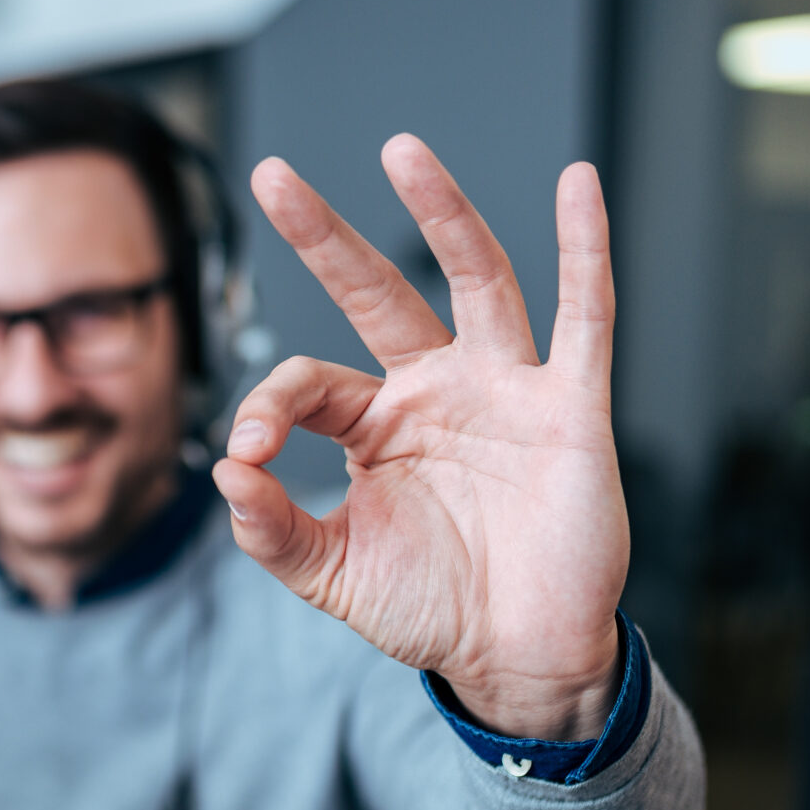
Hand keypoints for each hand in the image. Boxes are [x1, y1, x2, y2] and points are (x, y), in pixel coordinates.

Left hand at [213, 135, 627, 740]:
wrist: (517, 659)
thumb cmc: (431, 610)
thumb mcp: (332, 575)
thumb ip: (272, 529)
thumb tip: (224, 471)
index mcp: (374, 424)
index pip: (307, 381)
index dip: (267, 405)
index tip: (249, 452)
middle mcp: (436, 390)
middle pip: (377, 292)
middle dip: (323, 237)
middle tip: (271, 176)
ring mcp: (503, 390)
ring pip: (475, 279)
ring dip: (444, 212)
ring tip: (402, 151)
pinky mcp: (569, 407)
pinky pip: (584, 317)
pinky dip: (586, 249)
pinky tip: (579, 185)